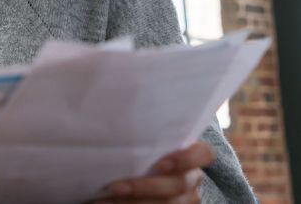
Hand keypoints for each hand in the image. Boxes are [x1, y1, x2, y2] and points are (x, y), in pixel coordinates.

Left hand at [95, 142, 213, 202]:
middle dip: (146, 187)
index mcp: (188, 154)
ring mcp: (184, 199)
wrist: (120, 175)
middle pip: (180, 185)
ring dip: (136, 202)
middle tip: (116, 186)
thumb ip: (136, 133)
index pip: (203, 154)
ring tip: (106, 199)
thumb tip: (108, 113)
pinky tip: (108, 203)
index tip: (159, 164)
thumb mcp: (135, 139)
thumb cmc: (129, 150)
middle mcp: (190, 178)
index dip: (186, 159)